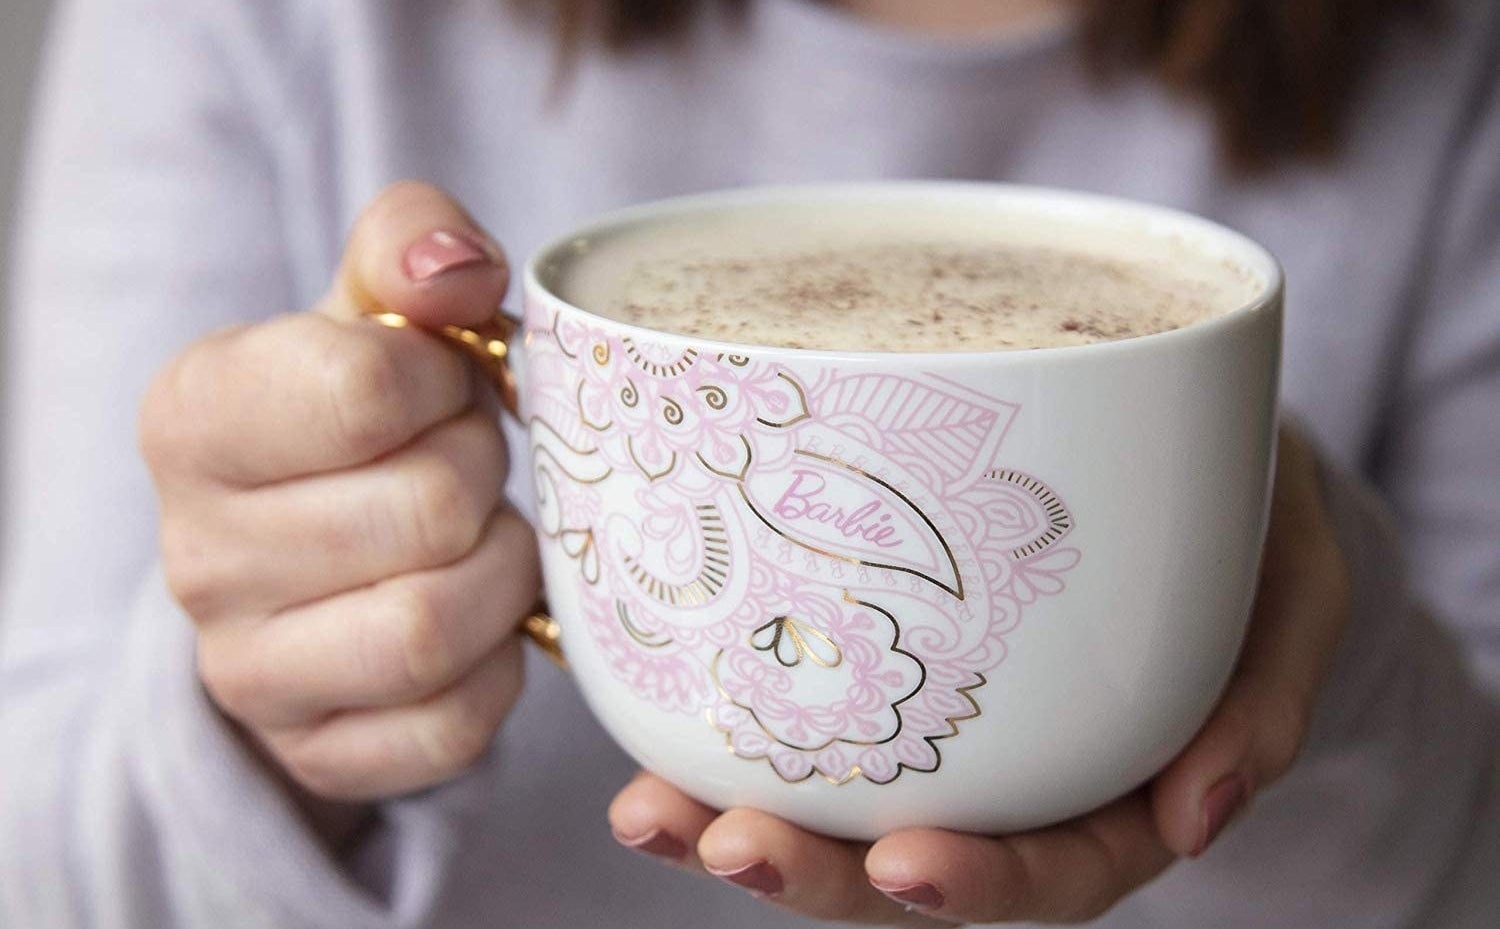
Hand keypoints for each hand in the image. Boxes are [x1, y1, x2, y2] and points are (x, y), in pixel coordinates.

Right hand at [141, 182, 539, 832]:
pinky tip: (484, 620)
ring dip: (502, 570)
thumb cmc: (360, 416)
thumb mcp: (373, 309)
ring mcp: (247, 671)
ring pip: (435, 626)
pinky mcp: (316, 751)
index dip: (446, 382)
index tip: (446, 388)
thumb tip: (455, 269)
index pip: (363, 390)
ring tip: (485, 536)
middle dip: (484, 475)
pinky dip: (503, 666)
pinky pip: (455, 723)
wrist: (315, 550)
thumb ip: (411, 244)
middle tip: (474, 466)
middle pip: (425, 510)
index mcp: (192, 417)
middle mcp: (196, 555)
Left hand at [607, 425, 1349, 923]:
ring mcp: (941, 725)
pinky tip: (650, 732)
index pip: (1054, 866)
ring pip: (836, 804)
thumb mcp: (1296, 583)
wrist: (1192, 446)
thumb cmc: (1248, 519)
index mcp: (1117, 783)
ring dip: (736, 821)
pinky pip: (799, 713)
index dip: (982, 883)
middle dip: (818, 874)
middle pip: (913, 860)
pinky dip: (718, 730)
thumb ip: (1264, 694)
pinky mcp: (879, 658)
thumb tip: (1203, 817)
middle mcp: (1014, 774)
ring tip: (650, 812)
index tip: (907, 867)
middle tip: (733, 845)